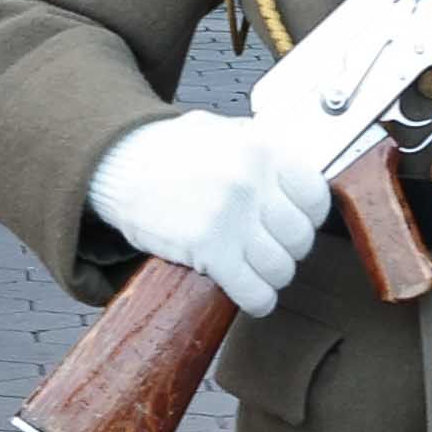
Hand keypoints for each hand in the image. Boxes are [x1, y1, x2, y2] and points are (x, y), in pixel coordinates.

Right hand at [83, 109, 333, 315]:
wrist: (115, 165)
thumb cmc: (167, 150)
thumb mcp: (223, 131)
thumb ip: (262, 151)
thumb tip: (296, 178)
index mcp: (261, 148)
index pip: (316, 196)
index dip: (308, 217)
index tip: (295, 223)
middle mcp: (252, 181)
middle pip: (300, 237)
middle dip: (287, 249)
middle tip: (268, 248)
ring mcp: (232, 217)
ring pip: (281, 268)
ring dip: (271, 277)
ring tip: (255, 271)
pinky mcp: (209, 250)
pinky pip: (255, 291)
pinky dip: (257, 300)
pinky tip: (249, 294)